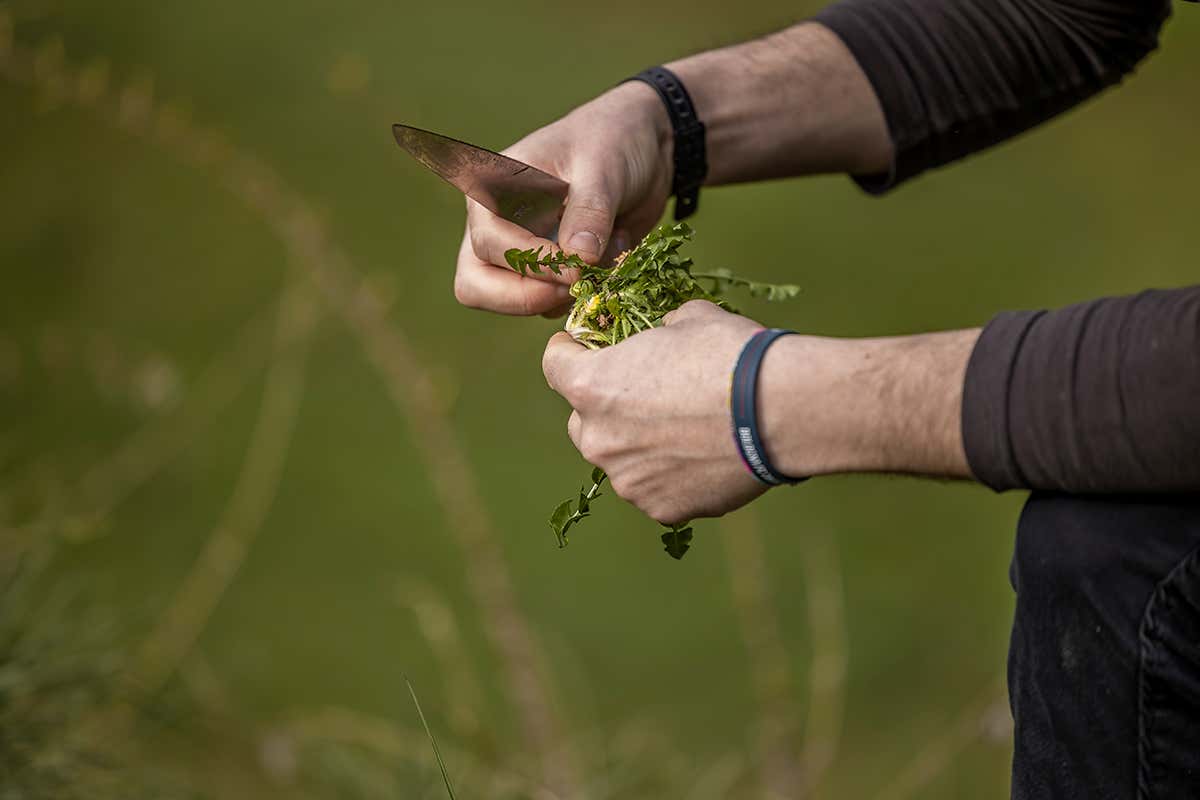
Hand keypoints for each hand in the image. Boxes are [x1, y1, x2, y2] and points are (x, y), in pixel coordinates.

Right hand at [454, 81, 671, 315]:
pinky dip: (585, 292)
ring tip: (608, 251)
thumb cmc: (611, 142)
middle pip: (476, 286)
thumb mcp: (603, 167)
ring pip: (513, 303)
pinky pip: (553, 305)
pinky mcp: (549, 274)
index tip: (577, 268)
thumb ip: (589, 211)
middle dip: (526, 297)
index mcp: (492, 192)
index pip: (489, 243)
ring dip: (564, 293)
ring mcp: (520, 254)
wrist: (645, 151)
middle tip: (576, 287)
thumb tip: (577, 260)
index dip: (530, 263)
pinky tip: (612, 254)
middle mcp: (495, 227)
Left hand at [541, 300, 767, 524]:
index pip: (554, 365)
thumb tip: (663, 336)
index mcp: (592, 386)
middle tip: (647, 394)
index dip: (571, 351)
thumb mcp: (689, 319)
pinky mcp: (661, 509)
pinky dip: (670, 475)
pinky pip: (654, 488)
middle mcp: (598, 438)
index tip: (586, 347)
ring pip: (620, 459)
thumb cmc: (732, 354)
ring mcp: (627, 480)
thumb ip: (659, 332)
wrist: (781, 411)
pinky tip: (704, 457)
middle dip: (606, 406)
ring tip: (687, 430)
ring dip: (639, 445)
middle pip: (583, 420)